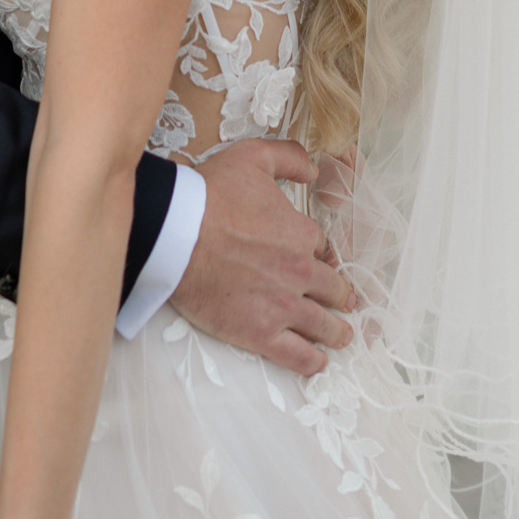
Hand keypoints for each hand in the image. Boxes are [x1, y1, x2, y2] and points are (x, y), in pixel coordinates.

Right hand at [170, 138, 354, 375]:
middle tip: (342, 303)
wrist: (176, 232)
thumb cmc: (211, 193)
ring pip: (323, 327)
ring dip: (336, 332)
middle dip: (339, 297)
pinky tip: (318, 361)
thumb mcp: (253, 156)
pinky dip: (314, 361)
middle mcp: (300, 272)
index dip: (319, 254)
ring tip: (341, 336)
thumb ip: (289, 157)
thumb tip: (314, 170)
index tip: (316, 260)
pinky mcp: (260, 334)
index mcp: (301, 234)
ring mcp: (283, 307)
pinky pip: (299, 356)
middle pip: (333, 291)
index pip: (322, 249)